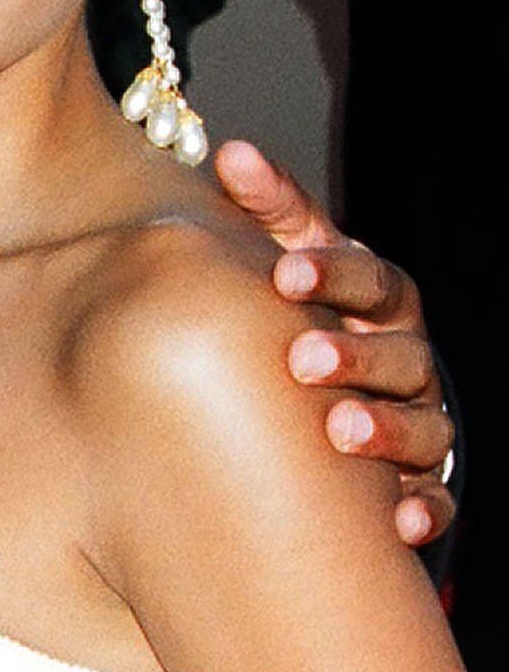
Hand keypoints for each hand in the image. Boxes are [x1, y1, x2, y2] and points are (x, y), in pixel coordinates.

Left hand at [214, 138, 454, 545]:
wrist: (317, 398)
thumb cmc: (300, 319)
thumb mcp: (289, 261)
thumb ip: (267, 208)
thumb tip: (233, 151)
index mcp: (377, 303)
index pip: (371, 279)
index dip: (333, 274)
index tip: (284, 274)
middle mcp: (408, 360)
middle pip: (400, 353)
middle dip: (356, 354)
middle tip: (300, 360)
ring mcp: (421, 422)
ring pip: (426, 427)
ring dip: (389, 429)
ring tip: (341, 432)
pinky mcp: (423, 485)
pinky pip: (439, 501)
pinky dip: (427, 510)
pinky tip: (401, 520)